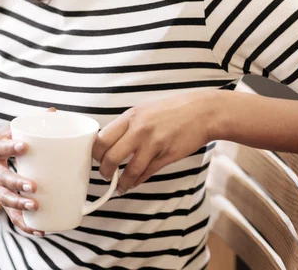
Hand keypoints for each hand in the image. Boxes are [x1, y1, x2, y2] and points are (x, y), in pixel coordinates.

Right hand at [0, 124, 40, 235]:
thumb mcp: (2, 132)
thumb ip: (26, 124)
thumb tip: (53, 112)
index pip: (0, 148)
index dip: (11, 147)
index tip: (24, 146)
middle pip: (3, 179)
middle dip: (17, 183)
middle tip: (33, 186)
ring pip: (5, 200)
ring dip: (20, 205)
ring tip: (35, 206)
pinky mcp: (1, 202)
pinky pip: (12, 216)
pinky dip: (25, 225)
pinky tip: (40, 229)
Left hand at [93, 91, 215, 193]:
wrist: (202, 112)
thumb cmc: (173, 110)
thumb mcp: (145, 111)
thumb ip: (128, 126)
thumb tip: (110, 143)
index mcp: (130, 116)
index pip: (102, 138)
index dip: (95, 153)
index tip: (96, 158)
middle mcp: (138, 129)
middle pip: (109, 156)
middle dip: (104, 171)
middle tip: (106, 174)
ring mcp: (152, 144)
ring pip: (128, 170)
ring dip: (120, 183)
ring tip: (119, 186)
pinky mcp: (165, 156)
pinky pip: (145, 174)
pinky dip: (136, 182)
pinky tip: (133, 183)